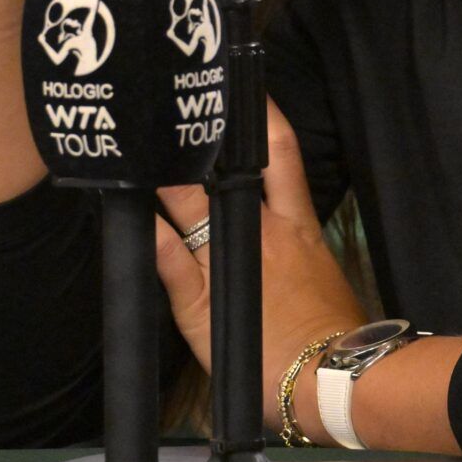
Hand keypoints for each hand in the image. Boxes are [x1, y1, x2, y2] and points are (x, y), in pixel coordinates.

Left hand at [154, 97, 367, 431]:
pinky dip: (148, 233)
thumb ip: (298, 242)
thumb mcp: (322, 274)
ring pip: (189, 203)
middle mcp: (261, 232)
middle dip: (204, 133)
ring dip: (163, 176)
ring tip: (138, 148)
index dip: (264, 115)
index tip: (245, 86)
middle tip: (177, 101)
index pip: (281, 153)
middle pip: (229, 166)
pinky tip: (128, 213)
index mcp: (296, 225)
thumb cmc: (332, 332)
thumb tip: (286, 217)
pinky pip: (167, 257)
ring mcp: (228, 262)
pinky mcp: (199, 299)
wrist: (328, 376)